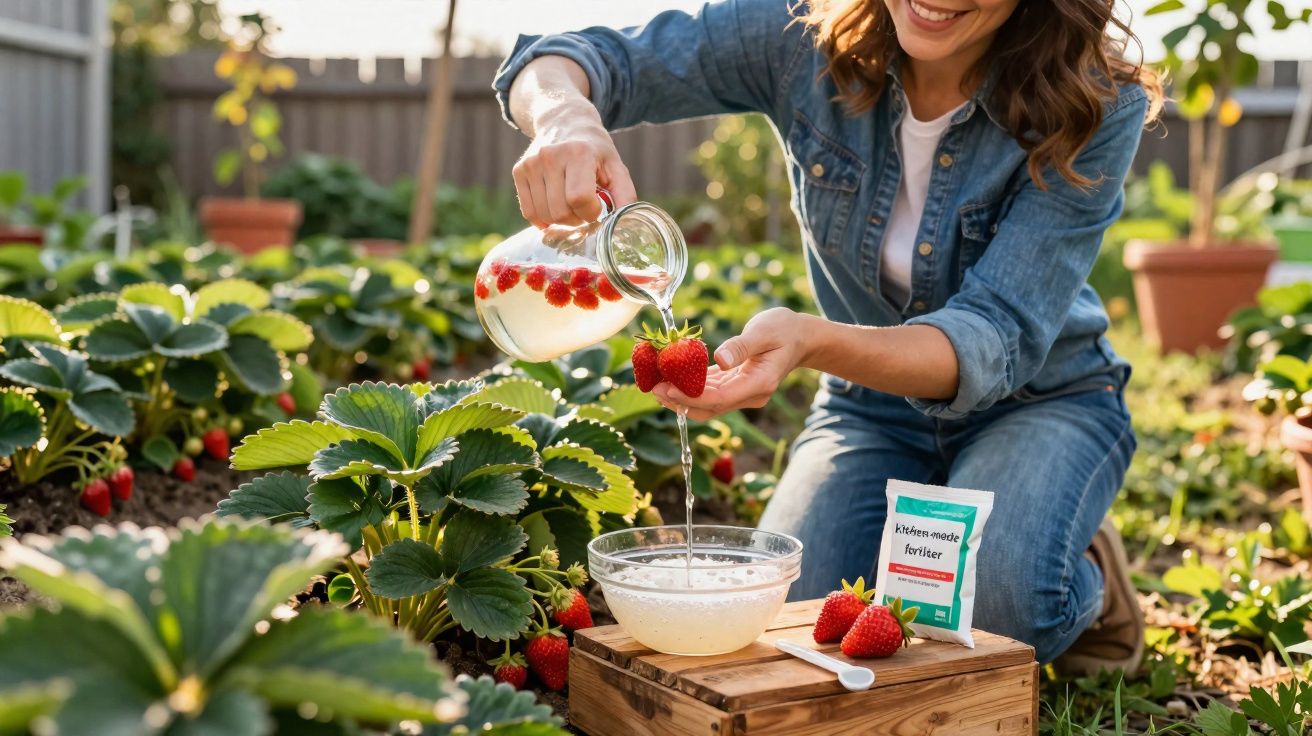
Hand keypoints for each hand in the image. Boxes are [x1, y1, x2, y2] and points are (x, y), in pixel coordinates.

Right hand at [512, 114, 636, 228]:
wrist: (564, 122)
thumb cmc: (594, 149)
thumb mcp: (615, 165)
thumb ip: (624, 194)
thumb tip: (625, 223)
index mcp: (578, 153)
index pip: (579, 199)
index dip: (591, 212)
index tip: (597, 207)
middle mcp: (550, 156)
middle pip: (560, 212)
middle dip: (576, 220)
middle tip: (584, 210)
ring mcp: (531, 163)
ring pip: (544, 215)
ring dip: (561, 221)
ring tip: (570, 207)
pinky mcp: (519, 171)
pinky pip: (528, 212)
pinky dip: (543, 219)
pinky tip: (555, 209)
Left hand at [654, 308, 813, 420]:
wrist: (802, 337)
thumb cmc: (784, 329)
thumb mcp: (764, 330)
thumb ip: (741, 346)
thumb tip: (720, 360)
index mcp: (760, 383)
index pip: (720, 399)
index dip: (691, 397)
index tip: (667, 388)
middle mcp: (751, 395)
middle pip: (710, 408)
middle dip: (680, 402)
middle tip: (653, 389)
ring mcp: (744, 393)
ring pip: (708, 404)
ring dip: (682, 398)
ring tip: (656, 386)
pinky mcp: (737, 387)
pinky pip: (711, 393)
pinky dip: (691, 388)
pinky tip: (672, 379)